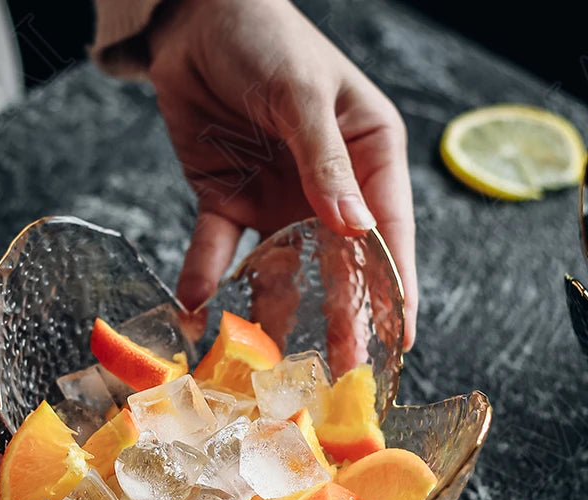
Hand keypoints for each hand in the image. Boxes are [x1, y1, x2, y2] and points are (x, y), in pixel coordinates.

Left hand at [147, 0, 416, 349]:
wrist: (195, 22)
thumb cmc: (266, 39)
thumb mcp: (302, 96)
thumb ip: (325, 164)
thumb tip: (356, 229)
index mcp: (367, 157)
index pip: (388, 230)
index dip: (395, 286)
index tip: (400, 338)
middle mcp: (325, 189)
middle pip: (338, 264)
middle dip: (340, 317)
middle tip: (341, 370)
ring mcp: (275, 202)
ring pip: (280, 268)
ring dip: (272, 312)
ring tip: (268, 361)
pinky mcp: (226, 203)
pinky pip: (218, 248)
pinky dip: (206, 274)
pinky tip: (197, 304)